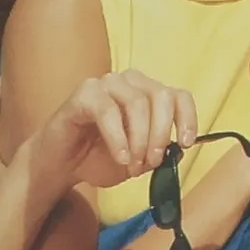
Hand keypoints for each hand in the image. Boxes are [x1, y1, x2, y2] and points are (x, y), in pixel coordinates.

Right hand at [24, 70, 198, 194]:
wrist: (63, 165)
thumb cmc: (100, 158)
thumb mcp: (139, 160)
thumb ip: (160, 153)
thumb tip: (177, 150)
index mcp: (147, 95)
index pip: (178, 96)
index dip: (187, 117)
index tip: (186, 143)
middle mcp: (129, 83)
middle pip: (161, 96)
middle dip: (161, 133)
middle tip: (153, 162)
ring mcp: (106, 84)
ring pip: (137, 102)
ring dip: (139, 138)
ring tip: (133, 164)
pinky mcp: (83, 93)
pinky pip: (107, 110)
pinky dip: (118, 137)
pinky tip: (119, 157)